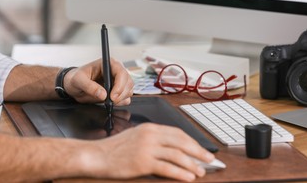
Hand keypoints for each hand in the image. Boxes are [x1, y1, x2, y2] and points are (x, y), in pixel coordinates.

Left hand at [64, 58, 133, 104]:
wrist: (74, 86)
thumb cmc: (75, 78)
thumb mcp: (78, 80)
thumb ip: (89, 86)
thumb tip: (102, 94)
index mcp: (108, 64)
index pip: (121, 72)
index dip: (120, 85)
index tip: (112, 96)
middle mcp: (115, 71)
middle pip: (128, 82)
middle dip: (121, 94)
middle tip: (110, 101)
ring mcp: (118, 81)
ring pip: (129, 90)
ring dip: (122, 98)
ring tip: (109, 102)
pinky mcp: (118, 90)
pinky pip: (126, 97)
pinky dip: (122, 102)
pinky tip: (112, 102)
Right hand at [78, 123, 214, 181]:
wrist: (96, 155)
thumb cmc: (115, 148)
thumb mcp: (136, 136)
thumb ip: (154, 138)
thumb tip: (173, 147)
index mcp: (150, 128)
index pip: (178, 133)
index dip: (193, 142)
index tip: (202, 150)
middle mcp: (150, 135)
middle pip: (181, 142)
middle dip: (198, 152)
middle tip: (209, 160)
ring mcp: (146, 148)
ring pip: (177, 155)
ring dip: (192, 164)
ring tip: (200, 172)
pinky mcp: (142, 162)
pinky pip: (167, 168)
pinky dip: (180, 173)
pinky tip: (187, 177)